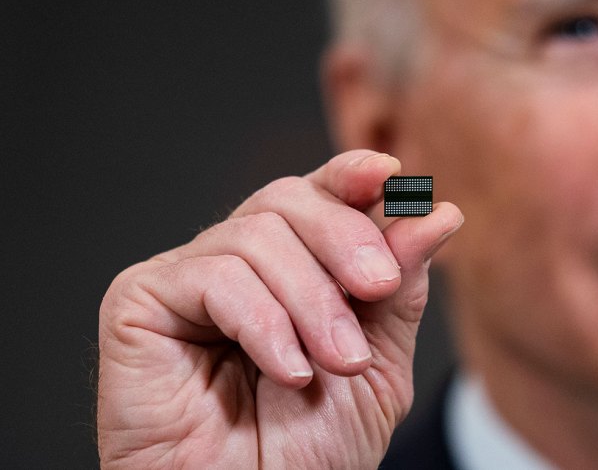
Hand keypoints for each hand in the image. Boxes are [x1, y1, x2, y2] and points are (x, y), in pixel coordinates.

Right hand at [96, 150, 462, 467]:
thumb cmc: (308, 451)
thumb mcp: (380, 362)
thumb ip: (402, 287)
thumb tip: (437, 213)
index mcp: (291, 267)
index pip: (316, 194)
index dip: (351, 175)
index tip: (391, 175)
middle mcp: (237, 262)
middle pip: (287, 198)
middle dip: (345, 239)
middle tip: (378, 288)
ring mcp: (186, 279)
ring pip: (256, 235)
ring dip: (312, 301)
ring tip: (338, 363)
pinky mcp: (139, 302)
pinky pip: (212, 275)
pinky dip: (263, 321)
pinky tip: (286, 369)